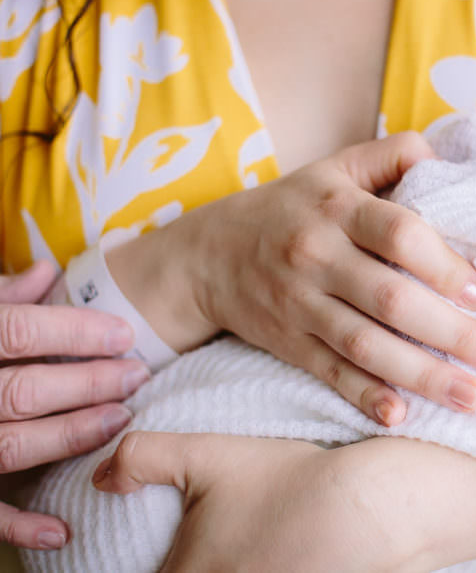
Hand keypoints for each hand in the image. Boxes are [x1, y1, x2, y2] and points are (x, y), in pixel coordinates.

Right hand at [0, 261, 148, 549]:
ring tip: (120, 419)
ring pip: (10, 445)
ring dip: (71, 435)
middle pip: (23, 390)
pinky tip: (62, 530)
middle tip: (136, 375)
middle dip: (88, 383)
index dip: (75, 332)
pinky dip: (18, 526)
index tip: (125, 335)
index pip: (19, 333)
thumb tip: (47, 272)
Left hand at [92, 432, 423, 571]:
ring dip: (238, 565)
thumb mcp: (209, 455)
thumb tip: (103, 477)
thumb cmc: (290, 482)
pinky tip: (286, 554)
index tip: (179, 548)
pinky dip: (274, 569)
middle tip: (219, 540)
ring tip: (253, 545)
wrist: (372, 508)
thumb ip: (143, 457)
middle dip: (196, 562)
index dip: (165, 562)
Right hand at [108, 132, 475, 424]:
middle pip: (392, 300)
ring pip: (366, 346)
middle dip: (453, 334)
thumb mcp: (336, 166)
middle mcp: (317, 256)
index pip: (398, 233)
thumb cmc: (293, 208)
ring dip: (424, 376)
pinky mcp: (289, 344)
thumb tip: (452, 162)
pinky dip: (364, 396)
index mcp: (336, 207)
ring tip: (475, 397)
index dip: (444, 264)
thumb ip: (393, 155)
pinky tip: (401, 416)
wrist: (207, 256)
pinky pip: (330, 374)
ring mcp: (300, 305)